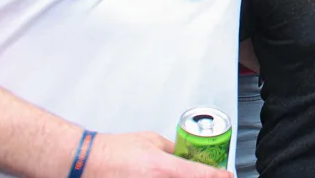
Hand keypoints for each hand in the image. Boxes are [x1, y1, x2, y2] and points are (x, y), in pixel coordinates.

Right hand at [84, 132, 231, 177]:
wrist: (87, 163)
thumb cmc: (113, 152)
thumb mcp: (151, 141)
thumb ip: (173, 150)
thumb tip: (188, 155)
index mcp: (164, 168)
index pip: (203, 176)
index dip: (220, 177)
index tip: (227, 176)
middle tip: (209, 176)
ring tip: (186, 174)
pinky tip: (167, 177)